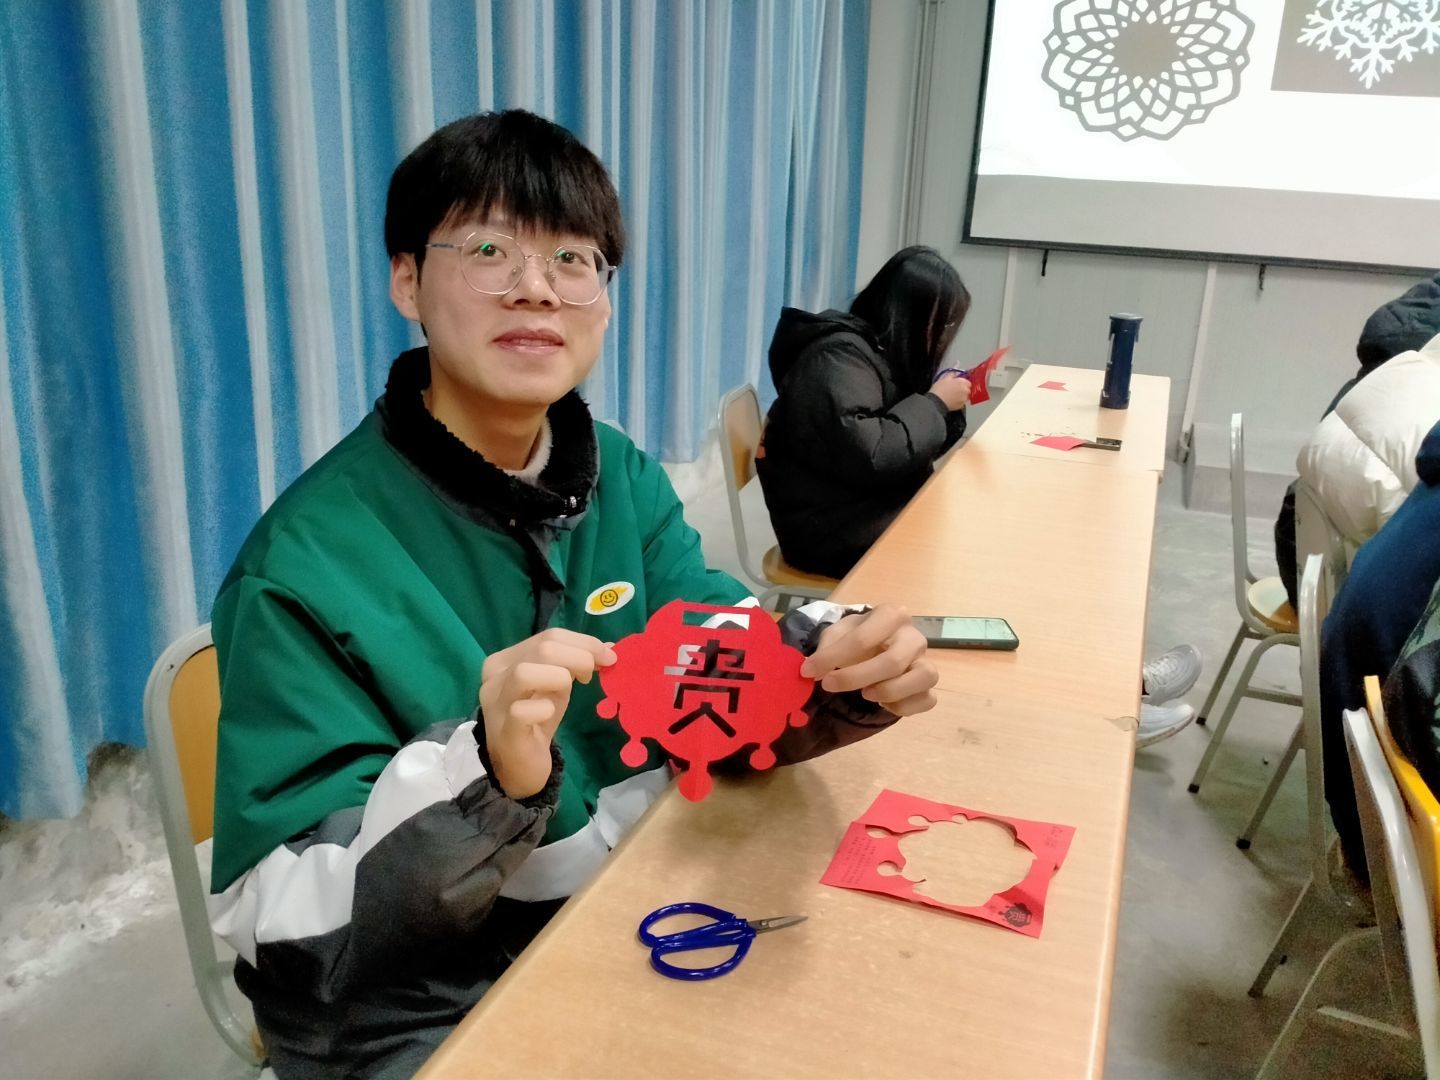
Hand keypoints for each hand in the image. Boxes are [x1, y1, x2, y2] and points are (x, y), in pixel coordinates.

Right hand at [478, 629, 616, 797]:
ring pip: (525, 672)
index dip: (584, 643)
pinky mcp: (505, 730)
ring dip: (559, 678)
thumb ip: (575, 663)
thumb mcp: (556, 685)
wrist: (518, 765)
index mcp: (506, 659)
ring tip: (569, 691)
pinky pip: (522, 711)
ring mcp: (497, 703)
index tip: (608, 658)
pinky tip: (550, 713)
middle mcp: (495, 676)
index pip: (549, 636)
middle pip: (543, 648)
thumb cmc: (537, 719)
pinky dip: (543, 708)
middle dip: (579, 658)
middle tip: (591, 677)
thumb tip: (609, 648)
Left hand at [799, 605, 937, 716]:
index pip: (864, 638)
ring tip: (865, 693)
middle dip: (856, 677)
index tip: (810, 670)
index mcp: (891, 616)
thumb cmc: (857, 638)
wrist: (876, 648)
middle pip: (893, 661)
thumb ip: (827, 646)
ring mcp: (925, 662)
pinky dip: (903, 707)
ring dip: (889, 691)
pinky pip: (927, 700)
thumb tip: (814, 669)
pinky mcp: (928, 687)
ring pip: (922, 677)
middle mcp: (914, 637)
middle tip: (829, 684)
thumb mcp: (837, 633)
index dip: (833, 657)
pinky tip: (884, 704)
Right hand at [929, 372, 971, 410]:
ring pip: (965, 397)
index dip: (963, 383)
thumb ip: (952, 375)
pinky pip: (962, 403)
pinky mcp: (961, 406)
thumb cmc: (939, 389)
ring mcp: (964, 398)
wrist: (936, 401)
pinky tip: (952, 401)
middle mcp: (965, 390)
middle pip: (968, 390)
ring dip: (961, 396)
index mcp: (962, 382)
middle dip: (963, 390)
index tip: (959, 384)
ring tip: (952, 396)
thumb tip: (955, 374)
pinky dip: (958, 402)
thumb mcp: (945, 378)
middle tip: (955, 390)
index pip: (968, 382)